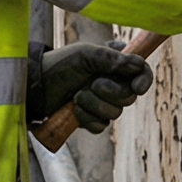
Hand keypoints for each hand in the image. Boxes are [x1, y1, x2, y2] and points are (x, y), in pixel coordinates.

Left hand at [31, 44, 154, 133]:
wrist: (38, 86)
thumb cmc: (61, 64)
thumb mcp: (85, 54)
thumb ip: (112, 58)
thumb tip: (138, 64)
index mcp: (115, 62)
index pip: (141, 71)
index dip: (144, 80)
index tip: (137, 87)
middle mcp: (113, 82)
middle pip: (130, 96)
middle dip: (111, 92)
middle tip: (94, 84)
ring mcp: (103, 102)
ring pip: (116, 113)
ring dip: (94, 104)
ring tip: (77, 95)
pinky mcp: (92, 118)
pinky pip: (101, 126)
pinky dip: (87, 118)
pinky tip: (74, 109)